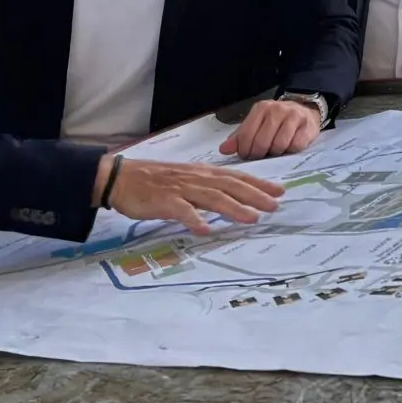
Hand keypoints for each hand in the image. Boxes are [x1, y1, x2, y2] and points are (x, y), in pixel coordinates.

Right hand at [96, 155, 283, 234]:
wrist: (122, 178)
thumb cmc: (155, 180)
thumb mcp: (186, 178)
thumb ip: (207, 187)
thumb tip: (230, 196)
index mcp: (202, 173)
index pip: (236, 177)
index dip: (258, 183)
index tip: (279, 191)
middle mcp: (196, 178)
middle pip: (230, 186)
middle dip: (254, 195)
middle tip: (275, 206)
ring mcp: (181, 189)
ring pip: (212, 198)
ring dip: (233, 208)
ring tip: (251, 218)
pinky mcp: (164, 201)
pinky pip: (182, 211)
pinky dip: (194, 219)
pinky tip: (205, 229)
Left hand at [220, 98, 326, 160]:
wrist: (305, 110)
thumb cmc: (276, 122)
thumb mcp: (256, 125)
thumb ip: (240, 137)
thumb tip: (223, 150)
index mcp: (260, 109)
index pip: (246, 135)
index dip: (245, 151)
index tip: (247, 156)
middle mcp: (277, 109)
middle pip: (262, 142)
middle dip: (259, 155)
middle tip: (261, 156)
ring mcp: (294, 116)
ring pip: (279, 145)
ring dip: (276, 154)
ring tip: (275, 152)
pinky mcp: (308, 126)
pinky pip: (295, 146)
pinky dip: (290, 152)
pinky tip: (289, 149)